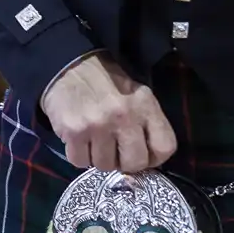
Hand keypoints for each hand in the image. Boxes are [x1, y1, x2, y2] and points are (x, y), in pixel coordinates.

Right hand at [40, 53, 177, 173]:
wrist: (69, 66)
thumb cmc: (107, 83)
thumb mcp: (137, 94)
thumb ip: (146, 123)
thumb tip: (147, 159)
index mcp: (145, 105)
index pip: (164, 147)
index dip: (154, 158)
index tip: (142, 154)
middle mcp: (124, 116)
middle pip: (134, 163)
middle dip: (124, 163)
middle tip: (115, 152)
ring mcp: (98, 125)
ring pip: (105, 166)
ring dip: (99, 158)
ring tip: (95, 141)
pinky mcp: (73, 131)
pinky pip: (80, 162)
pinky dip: (79, 155)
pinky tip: (79, 140)